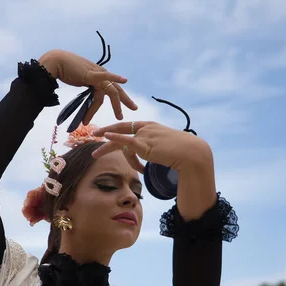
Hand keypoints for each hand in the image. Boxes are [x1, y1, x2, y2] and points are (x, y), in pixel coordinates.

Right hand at [39, 50, 137, 123]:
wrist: (55, 62)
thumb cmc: (64, 71)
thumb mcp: (78, 81)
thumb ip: (85, 88)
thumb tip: (86, 96)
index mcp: (97, 76)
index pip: (110, 88)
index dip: (119, 97)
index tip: (123, 106)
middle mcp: (100, 74)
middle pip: (116, 89)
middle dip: (125, 100)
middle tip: (134, 108)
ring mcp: (97, 73)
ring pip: (111, 91)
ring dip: (115, 105)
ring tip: (118, 117)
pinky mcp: (91, 74)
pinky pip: (105, 78)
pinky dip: (115, 78)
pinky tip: (124, 80)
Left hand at [91, 121, 211, 172]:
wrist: (191, 153)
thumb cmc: (182, 152)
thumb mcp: (165, 148)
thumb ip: (154, 150)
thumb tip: (150, 158)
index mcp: (150, 126)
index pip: (130, 127)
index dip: (117, 129)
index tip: (106, 132)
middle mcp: (146, 128)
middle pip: (121, 128)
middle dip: (106, 131)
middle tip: (94, 134)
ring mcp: (145, 135)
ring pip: (120, 141)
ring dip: (105, 148)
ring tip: (95, 155)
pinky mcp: (145, 145)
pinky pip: (126, 141)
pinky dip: (114, 139)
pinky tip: (105, 137)